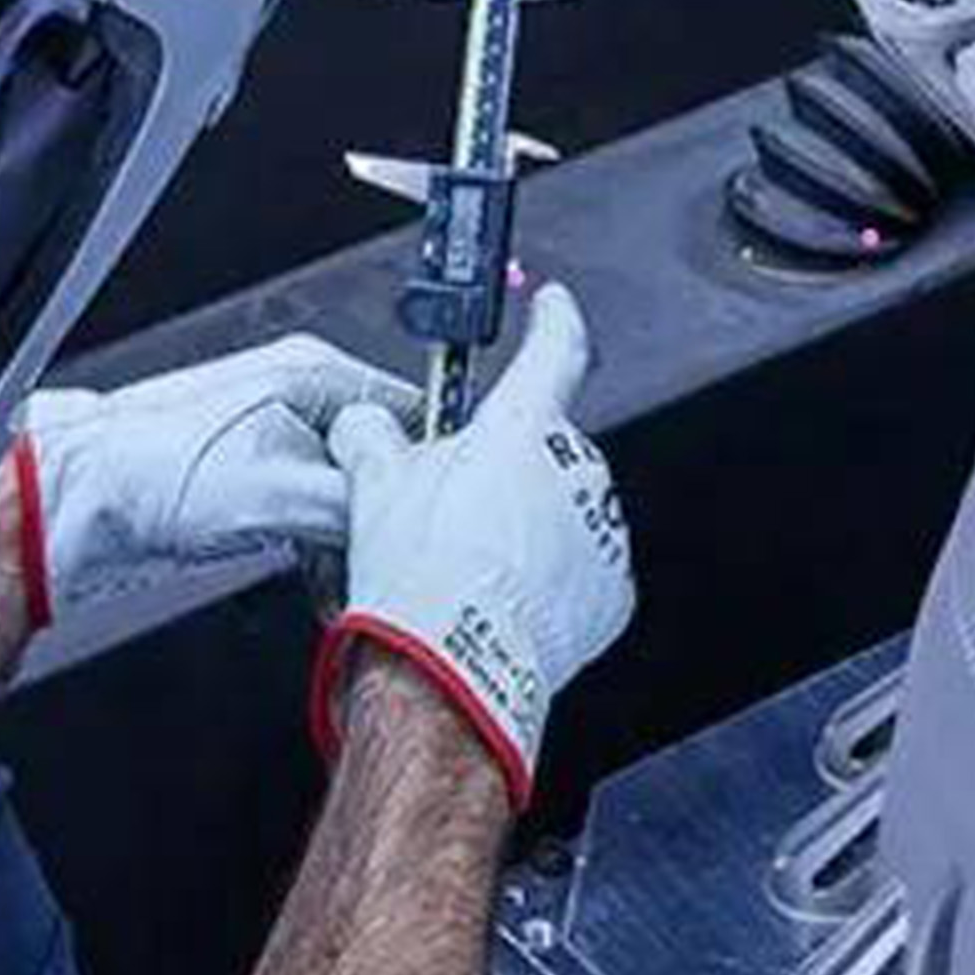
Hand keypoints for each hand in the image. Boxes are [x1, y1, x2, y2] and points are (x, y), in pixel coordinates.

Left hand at [14, 336, 417, 623]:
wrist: (75, 502)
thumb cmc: (153, 472)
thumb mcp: (283, 488)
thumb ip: (363, 500)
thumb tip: (410, 520)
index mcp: (313, 372)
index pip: (413, 409)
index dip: (430, 467)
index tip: (433, 518)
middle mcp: (296, 396)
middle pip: (383, 457)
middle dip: (383, 513)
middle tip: (380, 555)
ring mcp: (272, 437)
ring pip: (348, 492)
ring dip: (350, 538)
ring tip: (338, 572)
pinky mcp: (251, 478)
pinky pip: (313, 512)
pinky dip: (319, 547)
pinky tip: (312, 574)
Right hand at [313, 284, 636, 806]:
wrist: (451, 669)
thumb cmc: (419, 576)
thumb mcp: (374, 483)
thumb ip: (372, 433)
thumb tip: (364, 424)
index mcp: (524, 426)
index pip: (555, 347)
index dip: (553, 317)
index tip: (554, 305)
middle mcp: (576, 471)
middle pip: (542, 447)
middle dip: (505, 465)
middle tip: (453, 503)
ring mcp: (599, 531)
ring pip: (560, 510)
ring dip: (525, 525)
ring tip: (470, 565)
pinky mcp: (610, 590)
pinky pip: (578, 568)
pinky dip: (547, 578)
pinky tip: (501, 598)